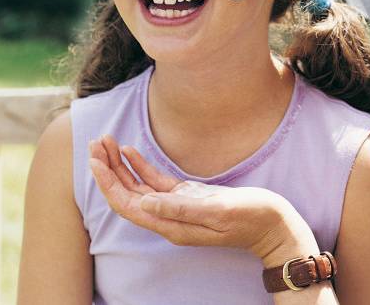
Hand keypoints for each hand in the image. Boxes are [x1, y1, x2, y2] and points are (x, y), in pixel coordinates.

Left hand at [88, 135, 318, 266]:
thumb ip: (181, 208)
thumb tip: (144, 202)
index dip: (108, 183)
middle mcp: (169, 217)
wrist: (275, 226)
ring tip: (105, 142)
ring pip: (138, 186)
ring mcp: (178, 206)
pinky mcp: (189, 196)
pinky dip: (141, 166)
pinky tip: (129, 151)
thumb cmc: (252, 219)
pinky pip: (156, 181)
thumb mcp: (218, 212)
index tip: (94, 160)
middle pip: (127, 194)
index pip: (127, 204)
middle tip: (95, 143)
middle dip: (108, 170)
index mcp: (172, 225)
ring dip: (120, 166)